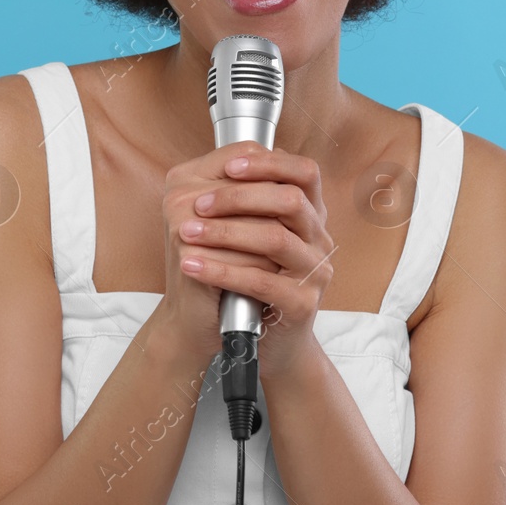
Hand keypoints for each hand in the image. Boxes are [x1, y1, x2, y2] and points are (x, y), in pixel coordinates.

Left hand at [166, 143, 334, 379]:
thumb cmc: (253, 279)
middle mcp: (319, 239)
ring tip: (185, 233)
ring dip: (224, 232)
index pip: (304, 172)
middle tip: (197, 204)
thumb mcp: (251, 234)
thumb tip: (219, 164)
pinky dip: (221, 270)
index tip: (230, 167)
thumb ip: (246, 200)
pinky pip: (261, 281)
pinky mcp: (301, 304)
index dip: (270, 163)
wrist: (267, 342)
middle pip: (289, 200)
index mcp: (310, 214)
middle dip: (238, 197)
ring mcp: (314, 272)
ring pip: (274, 238)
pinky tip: (191, 265)